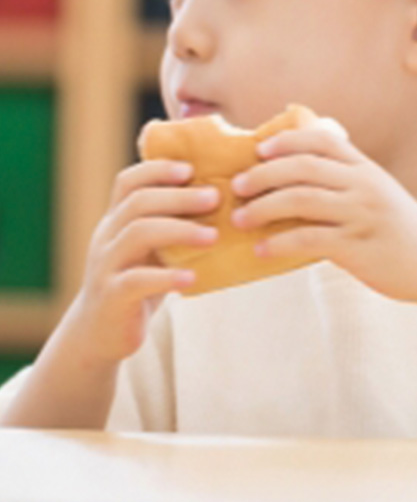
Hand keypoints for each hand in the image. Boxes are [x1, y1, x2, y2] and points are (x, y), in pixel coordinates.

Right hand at [62, 159, 219, 366]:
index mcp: (117, 220)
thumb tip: (230, 198)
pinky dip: (166, 277)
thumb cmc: (140, 280)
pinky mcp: (111, 297)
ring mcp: (106, 266)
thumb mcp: (153, 248)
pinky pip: (135, 280)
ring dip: (179, 230)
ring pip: (136, 234)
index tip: (192, 169)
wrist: (101, 332)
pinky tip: (193, 278)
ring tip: (213, 237)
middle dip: (179, 196)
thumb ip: (176, 224)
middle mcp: (107, 237)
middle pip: (138, 203)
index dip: (158, 169)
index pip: (128, 182)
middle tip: (216, 197)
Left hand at [230, 125, 416, 302]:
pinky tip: (261, 250)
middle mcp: (365, 186)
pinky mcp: (358, 246)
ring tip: (240, 219)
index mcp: (367, 169)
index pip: (323, 140)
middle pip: (304, 167)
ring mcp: (362, 215)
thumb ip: (344, 183)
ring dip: (262, 208)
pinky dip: (278, 243)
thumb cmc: (399, 230)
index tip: (260, 150)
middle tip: (237, 187)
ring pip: (301, 199)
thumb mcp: (378, 195)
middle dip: (263, 174)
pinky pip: (309, 239)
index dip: (287, 141)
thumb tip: (289, 182)